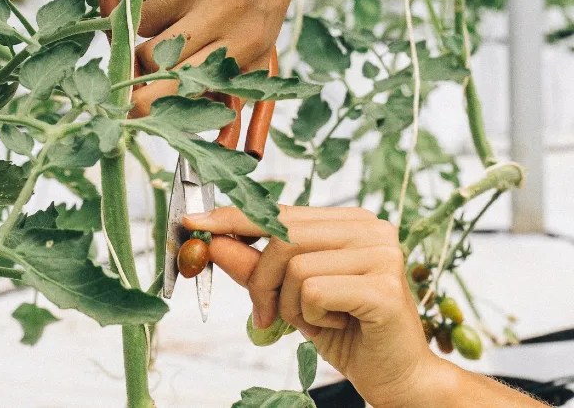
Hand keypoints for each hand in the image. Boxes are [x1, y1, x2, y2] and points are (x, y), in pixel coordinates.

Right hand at [131, 0, 296, 115]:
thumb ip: (230, 87)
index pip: (186, 83)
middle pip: (153, 53)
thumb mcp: (259, 45)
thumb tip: (195, 128)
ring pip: (142, 18)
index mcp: (247, 42)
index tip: (130, 108)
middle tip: (145, 53)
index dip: (150, 100)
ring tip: (175, 7)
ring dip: (148, 20)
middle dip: (141, 59)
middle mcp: (227, 6)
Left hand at [183, 205, 445, 407]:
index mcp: (350, 222)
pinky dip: (312, 317)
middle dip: (260, 280)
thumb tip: (213, 241)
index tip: (194, 221)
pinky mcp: (384, 285)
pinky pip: (313, 292)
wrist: (398, 378)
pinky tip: (338, 325)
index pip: (280, 212)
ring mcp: (381, 253)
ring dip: (290, 305)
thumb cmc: (347, 332)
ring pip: (294, 267)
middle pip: (282, 238)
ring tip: (316, 321)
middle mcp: (370, 227)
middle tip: (266, 315)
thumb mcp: (290, 296)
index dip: (234, 218)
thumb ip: (255, 266)